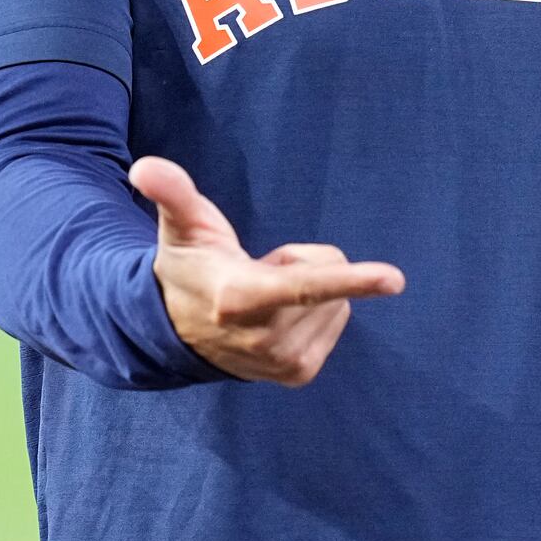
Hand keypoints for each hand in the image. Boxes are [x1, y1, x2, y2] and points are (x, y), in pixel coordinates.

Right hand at [130, 155, 403, 385]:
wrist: (179, 331)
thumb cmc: (190, 264)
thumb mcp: (181, 225)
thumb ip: (171, 193)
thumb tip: (144, 167)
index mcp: (240, 299)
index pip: (306, 285)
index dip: (352, 278)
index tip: (396, 279)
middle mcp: (266, 340)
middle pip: (328, 272)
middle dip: (298, 261)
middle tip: (256, 270)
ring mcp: (284, 363)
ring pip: (337, 298)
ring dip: (305, 289)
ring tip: (262, 294)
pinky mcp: (299, 373)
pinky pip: (337, 318)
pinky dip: (313, 311)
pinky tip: (275, 317)